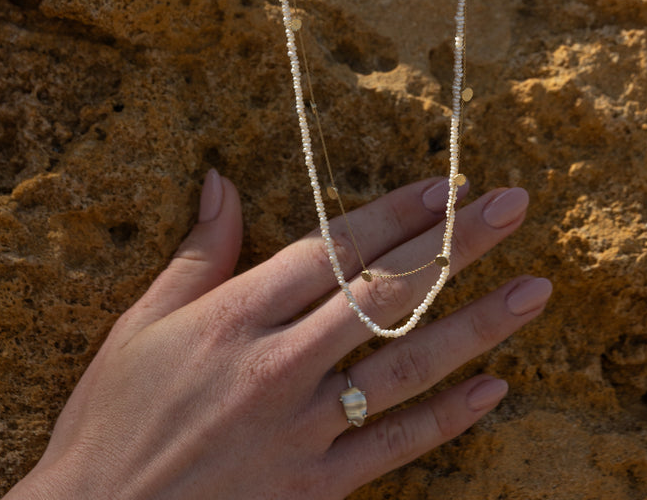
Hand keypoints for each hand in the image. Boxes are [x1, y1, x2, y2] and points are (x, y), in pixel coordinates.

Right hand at [8, 174, 550, 499]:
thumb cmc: (112, 419)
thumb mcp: (141, 324)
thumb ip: (198, 251)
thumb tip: (222, 178)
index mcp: (237, 315)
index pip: (336, 248)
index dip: (396, 212)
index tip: (446, 183)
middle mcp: (280, 365)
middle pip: (386, 292)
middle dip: (457, 244)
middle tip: (512, 205)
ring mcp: (305, 431)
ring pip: (408, 366)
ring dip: (477, 325)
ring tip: (534, 290)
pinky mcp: (316, 490)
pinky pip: (396, 448)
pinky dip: (448, 418)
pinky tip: (496, 388)